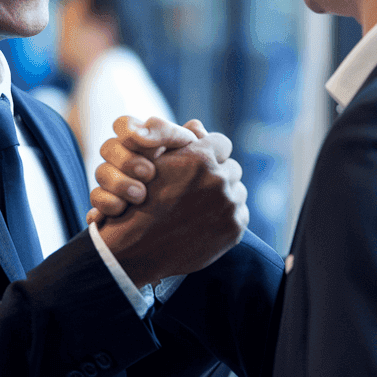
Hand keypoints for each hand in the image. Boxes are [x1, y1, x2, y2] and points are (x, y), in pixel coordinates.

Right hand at [87, 116, 205, 222]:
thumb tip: (193, 125)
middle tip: (149, 173)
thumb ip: (193, 142)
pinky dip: (107, 205)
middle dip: (127, 160)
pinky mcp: (107, 207)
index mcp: (142, 142)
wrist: (186, 223)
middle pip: (108, 147)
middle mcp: (123, 159)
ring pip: (101, 173)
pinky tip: (121, 211)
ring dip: (119, 183)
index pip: (124, 125)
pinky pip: (96, 202)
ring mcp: (113, 182)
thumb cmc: (193, 184)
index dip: (130, 131)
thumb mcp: (196, 160)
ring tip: (141, 196)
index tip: (146, 143)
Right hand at [93, 117, 248, 287]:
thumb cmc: (138, 203)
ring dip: (224, 196)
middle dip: (218, 174)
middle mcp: (219, 179)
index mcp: (200, 158)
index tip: (199, 163)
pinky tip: (205, 222)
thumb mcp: (153, 164)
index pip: (221, 143)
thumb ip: (178, 141)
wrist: (137, 250)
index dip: (209, 152)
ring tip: (201, 206)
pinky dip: (226, 217)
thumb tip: (197, 125)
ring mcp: (230, 206)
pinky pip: (239, 215)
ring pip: (237, 192)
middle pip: (232, 168)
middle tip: (199, 188)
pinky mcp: (235, 229)